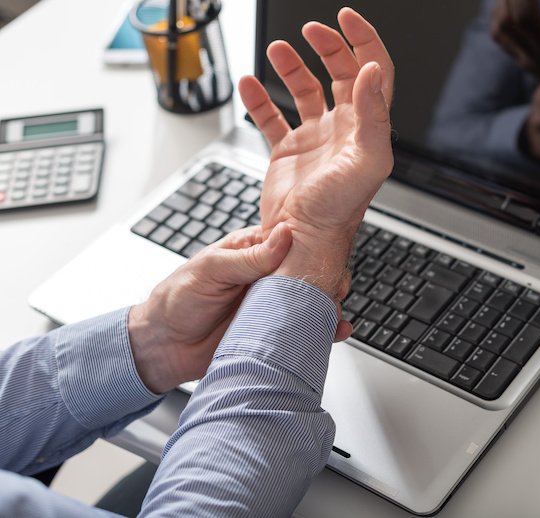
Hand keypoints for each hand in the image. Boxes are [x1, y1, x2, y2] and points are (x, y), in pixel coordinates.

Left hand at [128, 225, 350, 393]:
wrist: (163, 347)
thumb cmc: (177, 299)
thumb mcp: (210, 270)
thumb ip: (248, 257)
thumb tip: (284, 234)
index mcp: (252, 252)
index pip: (291, 244)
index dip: (310, 249)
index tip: (326, 256)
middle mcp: (267, 278)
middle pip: (306, 275)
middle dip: (324, 282)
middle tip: (335, 290)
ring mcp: (272, 305)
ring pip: (308, 302)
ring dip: (326, 307)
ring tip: (335, 313)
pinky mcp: (273, 332)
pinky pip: (302, 329)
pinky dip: (322, 332)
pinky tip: (334, 332)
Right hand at [239, 7, 393, 299]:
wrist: (302, 240)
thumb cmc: (339, 210)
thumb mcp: (366, 161)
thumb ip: (373, 114)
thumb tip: (372, 71)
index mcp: (366, 128)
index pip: (374, 72)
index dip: (364, 41)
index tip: (346, 18)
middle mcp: (343, 129)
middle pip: (340, 74)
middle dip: (328, 47)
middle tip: (311, 30)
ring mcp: (315, 138)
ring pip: (305, 90)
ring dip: (292, 67)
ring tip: (278, 50)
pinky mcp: (288, 151)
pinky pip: (273, 117)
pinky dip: (260, 99)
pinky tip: (250, 84)